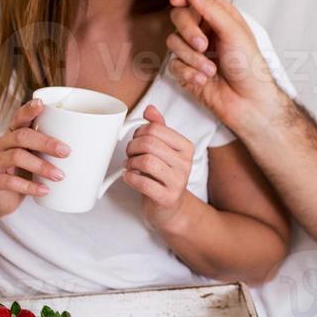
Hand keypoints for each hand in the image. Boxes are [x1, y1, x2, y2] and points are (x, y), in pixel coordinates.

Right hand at [0, 98, 69, 216]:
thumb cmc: (23, 173)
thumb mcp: (37, 158)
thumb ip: (52, 150)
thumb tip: (91, 148)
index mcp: (14, 134)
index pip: (19, 117)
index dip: (29, 110)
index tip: (42, 104)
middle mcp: (3, 145)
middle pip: (22, 136)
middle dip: (46, 142)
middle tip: (66, 152)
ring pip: (16, 157)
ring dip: (41, 166)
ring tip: (60, 175)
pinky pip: (11, 182)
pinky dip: (30, 186)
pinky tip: (45, 190)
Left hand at [122, 105, 193, 232]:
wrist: (169, 208)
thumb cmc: (162, 176)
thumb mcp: (163, 150)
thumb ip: (158, 128)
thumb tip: (150, 109)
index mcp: (186, 147)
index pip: (155, 128)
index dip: (138, 133)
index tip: (136, 141)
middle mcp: (186, 163)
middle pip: (149, 143)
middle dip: (132, 148)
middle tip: (130, 155)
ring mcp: (178, 181)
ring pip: (145, 161)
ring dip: (130, 163)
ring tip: (130, 167)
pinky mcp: (168, 198)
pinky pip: (142, 182)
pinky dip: (130, 178)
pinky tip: (130, 178)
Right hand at [167, 0, 283, 135]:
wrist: (248, 102)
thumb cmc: (249, 66)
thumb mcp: (233, 31)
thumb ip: (209, 8)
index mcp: (220, 16)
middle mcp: (205, 30)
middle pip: (179, 16)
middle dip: (189, 31)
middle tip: (203, 45)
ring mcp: (194, 50)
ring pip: (173, 42)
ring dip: (192, 58)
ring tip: (211, 70)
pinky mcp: (186, 70)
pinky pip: (173, 64)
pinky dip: (189, 73)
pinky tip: (204, 80)